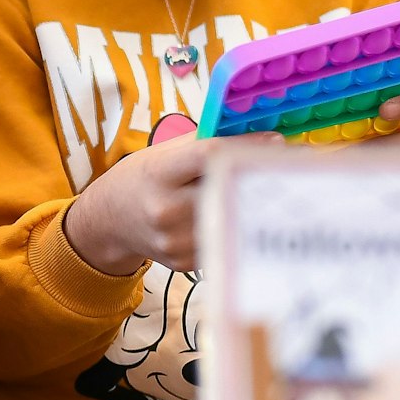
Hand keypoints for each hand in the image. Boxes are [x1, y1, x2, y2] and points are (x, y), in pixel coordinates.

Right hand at [63, 131, 282, 274]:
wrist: (108, 221)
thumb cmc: (141, 179)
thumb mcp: (162, 154)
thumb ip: (205, 145)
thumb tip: (260, 136)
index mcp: (158, 175)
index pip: (208, 156)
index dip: (245, 148)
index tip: (276, 141)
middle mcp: (164, 210)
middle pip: (227, 191)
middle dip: (259, 177)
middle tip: (290, 166)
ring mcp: (174, 242)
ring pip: (231, 217)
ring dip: (256, 203)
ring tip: (273, 189)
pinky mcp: (185, 263)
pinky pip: (224, 237)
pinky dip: (236, 224)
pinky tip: (240, 214)